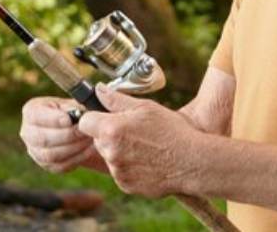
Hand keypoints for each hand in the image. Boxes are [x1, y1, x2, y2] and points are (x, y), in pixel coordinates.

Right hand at [19, 97, 96, 172]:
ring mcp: (35, 151)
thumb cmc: (73, 112)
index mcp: (31, 111)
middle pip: (43, 138)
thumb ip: (72, 108)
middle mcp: (27, 132)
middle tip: (85, 130)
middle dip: (68, 135)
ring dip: (74, 147)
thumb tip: (75, 114)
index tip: (70, 120)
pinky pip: (60, 166)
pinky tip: (89, 149)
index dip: (53, 119)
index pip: (36, 116)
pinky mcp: (46, 165)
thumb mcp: (72, 105)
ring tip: (90, 139)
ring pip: (51, 155)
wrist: (76, 129)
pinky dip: (76, 158)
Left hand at [76, 85, 200, 196]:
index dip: (94, 118)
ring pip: (109, 156)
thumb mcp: (145, 107)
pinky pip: (120, 172)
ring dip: (119, 152)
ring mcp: (117, 171)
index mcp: (112, 130)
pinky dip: (129, 167)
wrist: (192, 162)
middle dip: (109, 135)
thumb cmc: (172, 131)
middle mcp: (111, 153)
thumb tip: (98, 90)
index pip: (84, 122)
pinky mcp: (126, 185)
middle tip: (133, 132)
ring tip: (145, 147)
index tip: (105, 117)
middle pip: (96, 140)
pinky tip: (147, 161)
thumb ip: (116, 99)